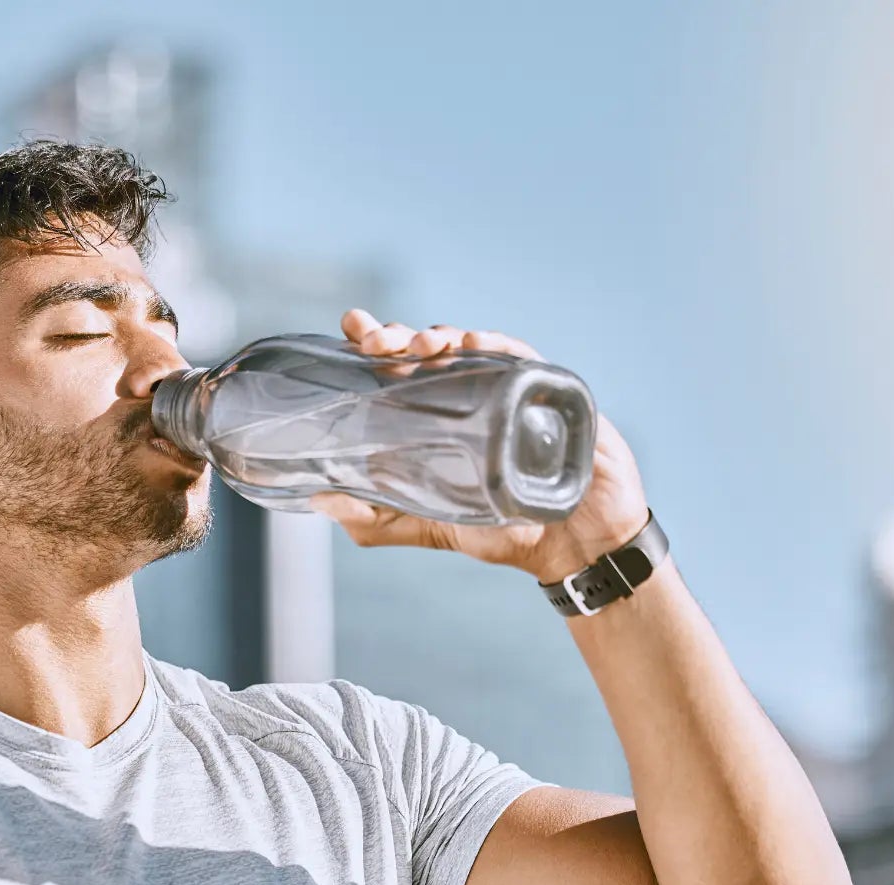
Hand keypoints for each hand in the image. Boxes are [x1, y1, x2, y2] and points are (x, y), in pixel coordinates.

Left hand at [308, 309, 651, 582]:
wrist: (573, 546)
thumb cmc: (504, 531)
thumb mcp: (429, 526)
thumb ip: (376, 517)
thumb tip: (319, 498)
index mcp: (438, 416)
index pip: (398, 369)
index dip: (373, 343)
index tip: (349, 328)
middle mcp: (471, 394)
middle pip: (426, 349)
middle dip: (396, 335)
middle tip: (374, 338)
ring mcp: (510, 388)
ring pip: (468, 345)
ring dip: (439, 336)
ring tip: (419, 345)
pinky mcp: (550, 392)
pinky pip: (520, 358)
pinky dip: (495, 346)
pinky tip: (472, 344)